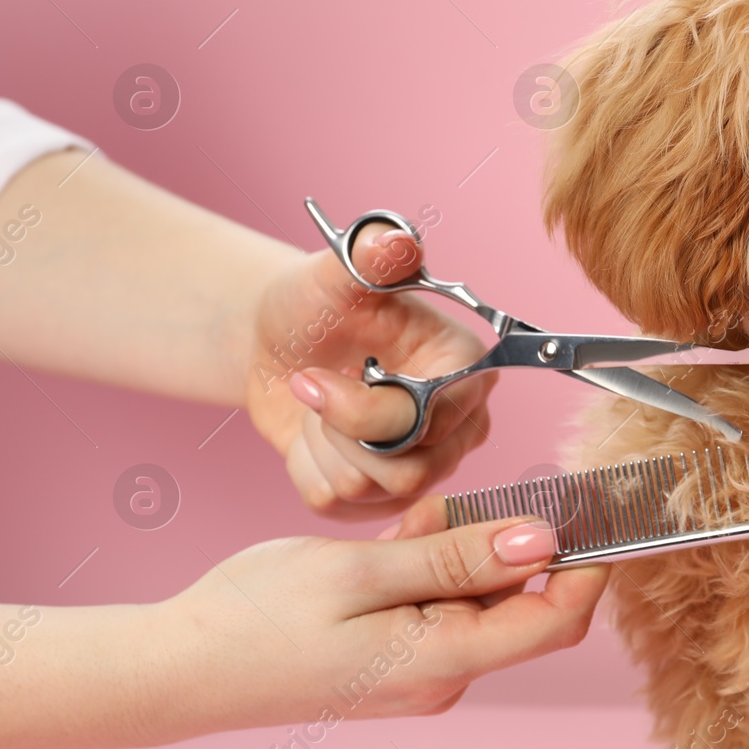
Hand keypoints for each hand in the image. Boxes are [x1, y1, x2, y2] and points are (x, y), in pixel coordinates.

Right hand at [165, 500, 608, 734]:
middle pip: (519, 602)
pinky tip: (394, 540)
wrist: (180, 667)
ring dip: (458, 546)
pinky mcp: (395, 656)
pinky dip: (429, 560)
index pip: (556, 619)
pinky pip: (438, 600)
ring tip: (408, 523)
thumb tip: (543, 541)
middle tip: (465, 497)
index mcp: (446, 660)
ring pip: (475, 592)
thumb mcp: (364, 571)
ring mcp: (419, 668)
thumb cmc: (260, 617)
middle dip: (507, 541)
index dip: (587, 562)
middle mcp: (444, 674)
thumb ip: (458, 557)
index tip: (589, 504)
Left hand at [243, 224, 494, 517]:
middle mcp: (460, 424)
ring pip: (370, 490)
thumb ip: (370, 256)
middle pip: (408, 470)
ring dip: (321, 447)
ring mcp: (427, 465)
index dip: (361, 409)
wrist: (282, 341)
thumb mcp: (337, 274)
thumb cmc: (319, 303)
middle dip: (339, 429)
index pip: (430, 421)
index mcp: (466, 370)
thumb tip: (397, 241)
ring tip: (319, 405)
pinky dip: (307, 470)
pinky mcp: (383, 496)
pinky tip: (312, 434)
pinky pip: (340, 506)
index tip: (313, 376)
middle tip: (309, 384)